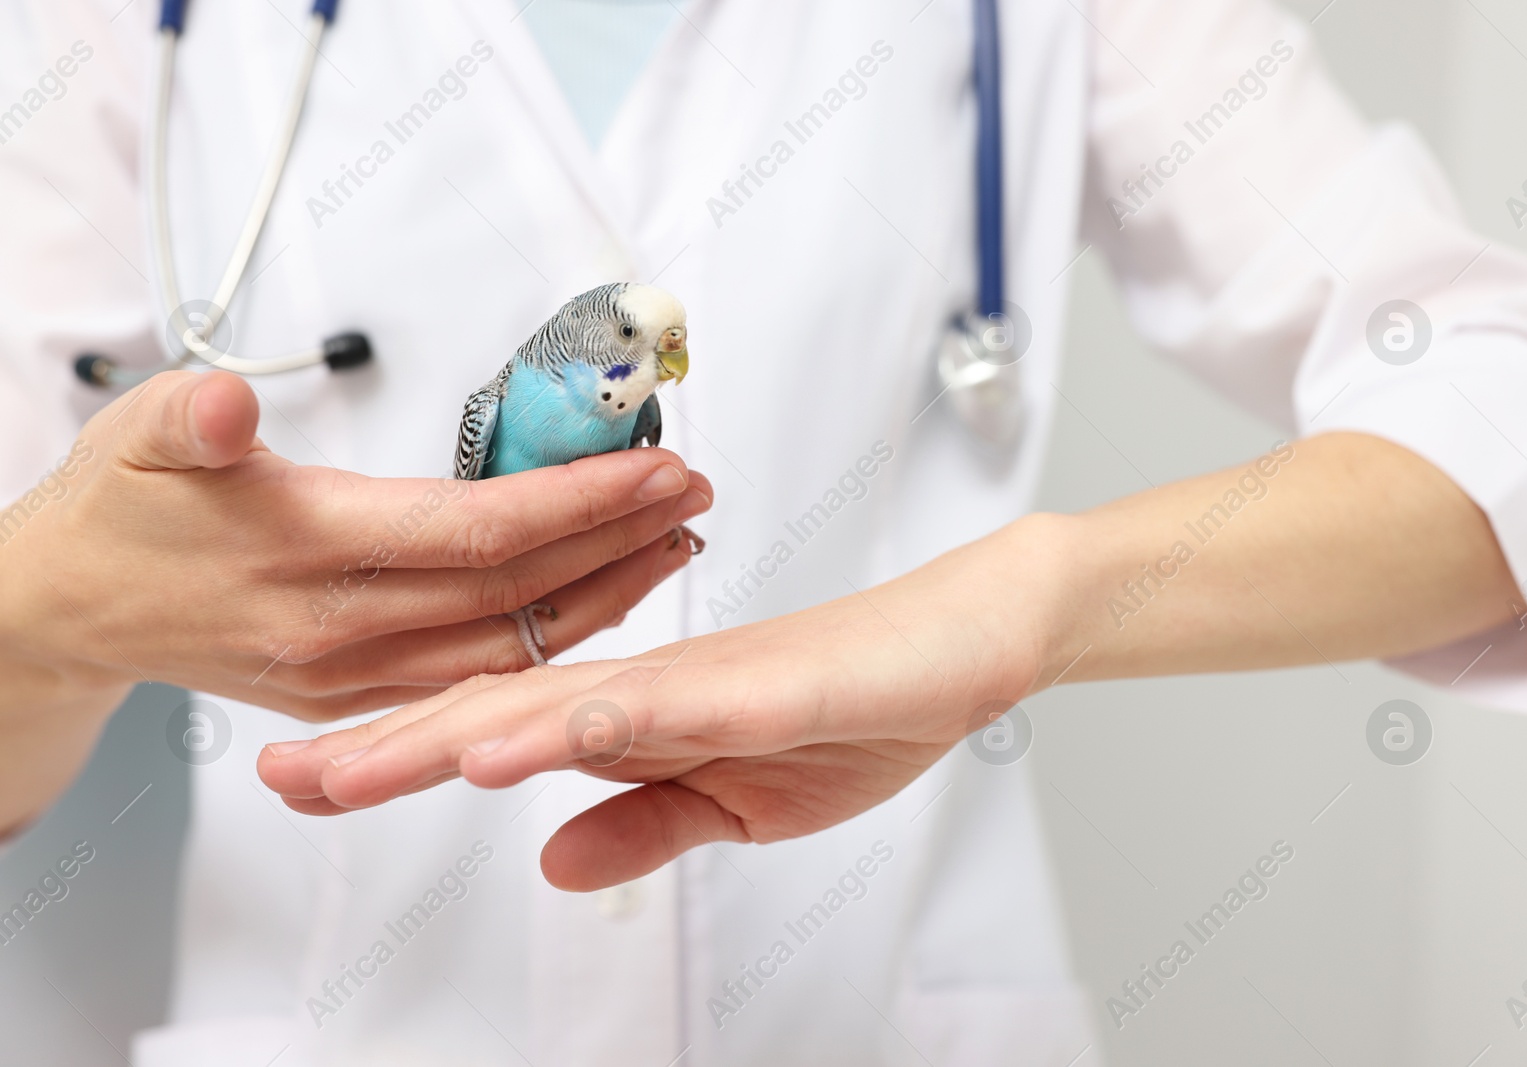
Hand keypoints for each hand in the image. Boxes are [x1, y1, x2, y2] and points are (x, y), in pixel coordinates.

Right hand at [0, 370, 711, 721]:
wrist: (73, 609)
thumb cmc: (119, 509)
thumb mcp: (134, 433)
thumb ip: (191, 420)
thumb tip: (227, 407)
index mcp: (305, 550)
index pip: (478, 531)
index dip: (579, 501)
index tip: (656, 465)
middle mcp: (341, 630)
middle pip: (518, 591)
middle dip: (620, 541)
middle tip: (694, 493)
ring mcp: (354, 677)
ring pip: (512, 645)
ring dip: (606, 596)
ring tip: (675, 543)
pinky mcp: (357, 697)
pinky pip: (479, 674)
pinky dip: (552, 639)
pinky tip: (600, 601)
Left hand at [258, 518, 1067, 889]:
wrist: (956, 645)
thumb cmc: (852, 706)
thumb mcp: (737, 802)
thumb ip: (641, 822)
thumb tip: (548, 865)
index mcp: (637, 714)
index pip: (498, 738)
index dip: (399, 760)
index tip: (304, 783)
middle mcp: (649, 686)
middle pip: (501, 716)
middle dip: (388, 750)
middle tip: (278, 777)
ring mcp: (701, 682)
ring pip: (561, 707)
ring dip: (459, 736)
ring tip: (366, 766)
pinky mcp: (763, 688)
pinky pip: (664, 708)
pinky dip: (590, 726)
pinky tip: (527, 746)